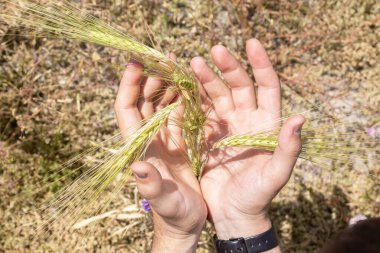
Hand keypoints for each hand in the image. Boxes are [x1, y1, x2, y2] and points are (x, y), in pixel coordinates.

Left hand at [114, 58, 206, 252]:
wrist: (186, 222)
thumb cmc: (173, 215)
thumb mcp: (164, 201)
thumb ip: (151, 186)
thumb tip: (136, 167)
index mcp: (141, 148)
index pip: (127, 110)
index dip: (128, 85)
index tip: (136, 62)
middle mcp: (150, 139)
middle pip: (144, 100)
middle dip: (151, 77)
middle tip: (162, 57)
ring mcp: (165, 139)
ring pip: (162, 103)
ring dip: (166, 83)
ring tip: (176, 64)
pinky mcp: (181, 142)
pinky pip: (180, 113)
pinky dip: (184, 97)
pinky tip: (191, 84)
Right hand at [191, 39, 304, 241]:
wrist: (233, 213)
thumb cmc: (258, 196)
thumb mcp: (276, 175)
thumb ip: (288, 149)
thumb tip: (301, 119)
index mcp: (265, 124)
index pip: (267, 87)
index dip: (261, 65)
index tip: (251, 44)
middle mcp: (246, 120)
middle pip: (239, 86)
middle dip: (228, 67)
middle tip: (214, 51)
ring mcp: (225, 126)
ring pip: (217, 95)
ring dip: (207, 79)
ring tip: (194, 64)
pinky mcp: (206, 136)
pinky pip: (200, 111)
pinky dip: (193, 98)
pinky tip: (183, 86)